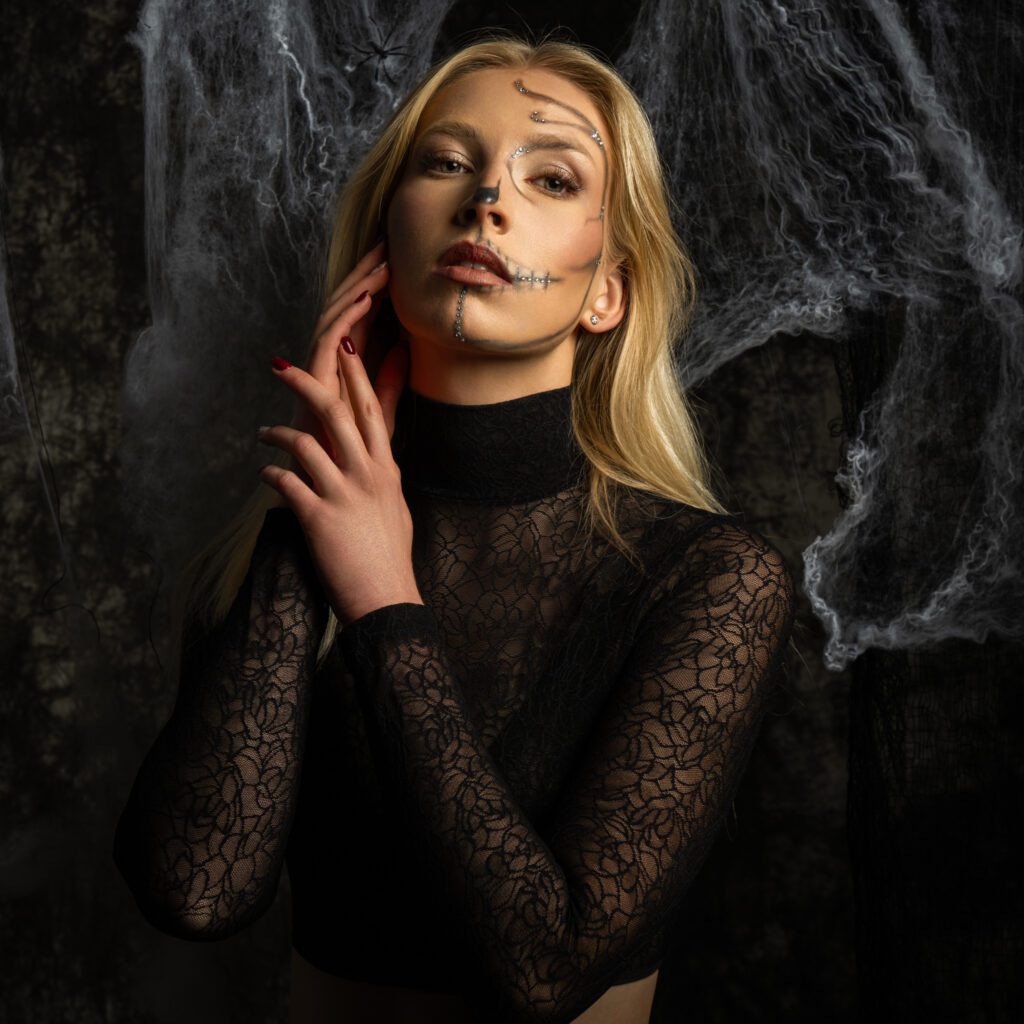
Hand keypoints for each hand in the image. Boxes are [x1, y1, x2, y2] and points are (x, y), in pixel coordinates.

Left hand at [257, 293, 420, 628]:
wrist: (386, 598)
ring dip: (277, 433)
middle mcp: (367, 474)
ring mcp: (343, 494)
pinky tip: (263, 474)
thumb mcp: (397, 506)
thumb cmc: (390, 557)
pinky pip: (286, 483)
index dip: (355, 373)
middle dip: (307, 382)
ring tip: (262, 433)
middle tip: (280, 364)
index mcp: (386, 468)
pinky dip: (270, 474)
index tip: (341, 342)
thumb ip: (386, 475)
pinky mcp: (319, 517)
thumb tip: (383, 458)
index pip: (370, 409)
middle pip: (337, 411)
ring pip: (306, 443)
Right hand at [286, 239, 391, 485]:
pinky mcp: (312, 382)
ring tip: (383, 263)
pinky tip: (366, 299)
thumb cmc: (348, 452)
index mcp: (346, 363)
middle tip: (389, 241)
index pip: (364, 313)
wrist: (326, 486)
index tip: (402, 257)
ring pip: (336, 315)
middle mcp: (329, 360)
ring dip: (359, 287)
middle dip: (366, 272)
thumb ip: (389, 380)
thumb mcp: (378, 412)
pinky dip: (346, 318)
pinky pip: (327, 341)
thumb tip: (406, 348)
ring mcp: (318, 368)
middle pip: (347, 305)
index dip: (379, 284)